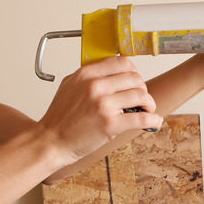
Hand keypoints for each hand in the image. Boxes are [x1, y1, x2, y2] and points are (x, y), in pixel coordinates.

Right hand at [37, 56, 161, 160]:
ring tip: (148, 109)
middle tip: (142, 98)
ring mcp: (103, 105)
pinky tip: (154, 121)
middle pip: (134, 78)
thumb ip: (88, 76)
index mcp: (85, 75)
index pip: (120, 62)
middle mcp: (95, 86)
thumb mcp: (68, 86)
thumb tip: (109, 72)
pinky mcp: (110, 124)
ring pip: (141, 95)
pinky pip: (141, 118)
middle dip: (143, 88)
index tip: (135, 80)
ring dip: (149, 103)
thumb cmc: (58, 118)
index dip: (133, 71)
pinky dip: (153, 119)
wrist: (50, 141)